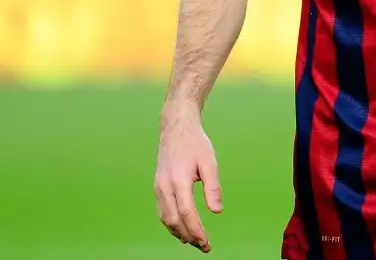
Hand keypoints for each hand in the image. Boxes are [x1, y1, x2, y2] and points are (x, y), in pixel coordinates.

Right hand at [155, 107, 221, 251]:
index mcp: (178, 180)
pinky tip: (183, 229)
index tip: (207, 243)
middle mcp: (164, 186)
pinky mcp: (158, 187)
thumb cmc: (195, 144)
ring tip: (195, 242)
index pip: (186, 213)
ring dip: (180, 233)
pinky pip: (163, 211)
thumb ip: (212, 187)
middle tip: (204, 246)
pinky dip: (172, 224)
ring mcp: (158, 187)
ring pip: (166, 219)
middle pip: (174, 220)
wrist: (175, 128)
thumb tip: (217, 211)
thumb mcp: (209, 162)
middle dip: (189, 236)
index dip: (196, 230)